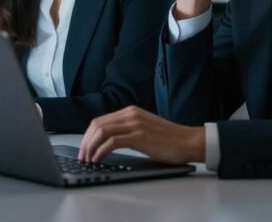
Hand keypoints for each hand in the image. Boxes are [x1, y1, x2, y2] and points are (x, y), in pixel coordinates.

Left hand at [78, 106, 203, 164]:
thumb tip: (108, 142)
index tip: (83, 148)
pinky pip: (112, 142)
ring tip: (87, 159)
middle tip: (81, 156)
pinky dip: (101, 151)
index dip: (88, 135)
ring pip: (102, 132)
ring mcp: (135, 123)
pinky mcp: (140, 135)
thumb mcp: (144, 129)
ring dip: (91, 147)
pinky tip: (98, 159)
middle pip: (97, 125)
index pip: (100, 120)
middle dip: (85, 141)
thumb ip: (128, 130)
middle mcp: (131, 114)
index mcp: (131, 111)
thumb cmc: (170, 140)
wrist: (189, 141)